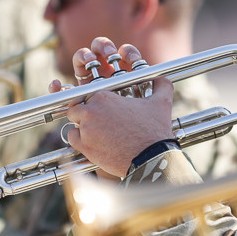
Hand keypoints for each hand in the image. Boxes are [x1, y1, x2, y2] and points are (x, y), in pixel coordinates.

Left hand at [62, 37, 174, 177]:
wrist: (151, 157)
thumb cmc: (155, 130)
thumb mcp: (161, 102)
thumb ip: (161, 85)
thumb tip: (163, 78)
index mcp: (104, 96)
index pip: (89, 94)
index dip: (95, 102)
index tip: (102, 109)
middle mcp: (91, 110)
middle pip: (77, 107)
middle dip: (85, 112)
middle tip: (97, 120)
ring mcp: (86, 129)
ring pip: (74, 122)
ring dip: (82, 126)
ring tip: (96, 132)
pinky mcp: (84, 146)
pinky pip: (73, 138)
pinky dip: (79, 140)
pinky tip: (92, 142)